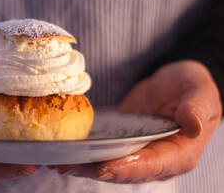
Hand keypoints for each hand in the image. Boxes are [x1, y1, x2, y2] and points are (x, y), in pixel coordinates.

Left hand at [55, 60, 221, 182]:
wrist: (174, 84)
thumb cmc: (191, 87)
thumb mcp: (198, 91)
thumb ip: (195, 108)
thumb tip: (192, 125)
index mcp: (178, 154)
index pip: (150, 166)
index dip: (126, 169)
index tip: (102, 168)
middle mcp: (156, 160)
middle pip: (124, 172)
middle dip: (96, 170)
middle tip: (69, 166)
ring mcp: (137, 154)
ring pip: (109, 165)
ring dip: (84, 165)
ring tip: (58, 163)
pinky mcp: (121, 144)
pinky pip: (102, 152)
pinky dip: (83, 153)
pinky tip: (62, 151)